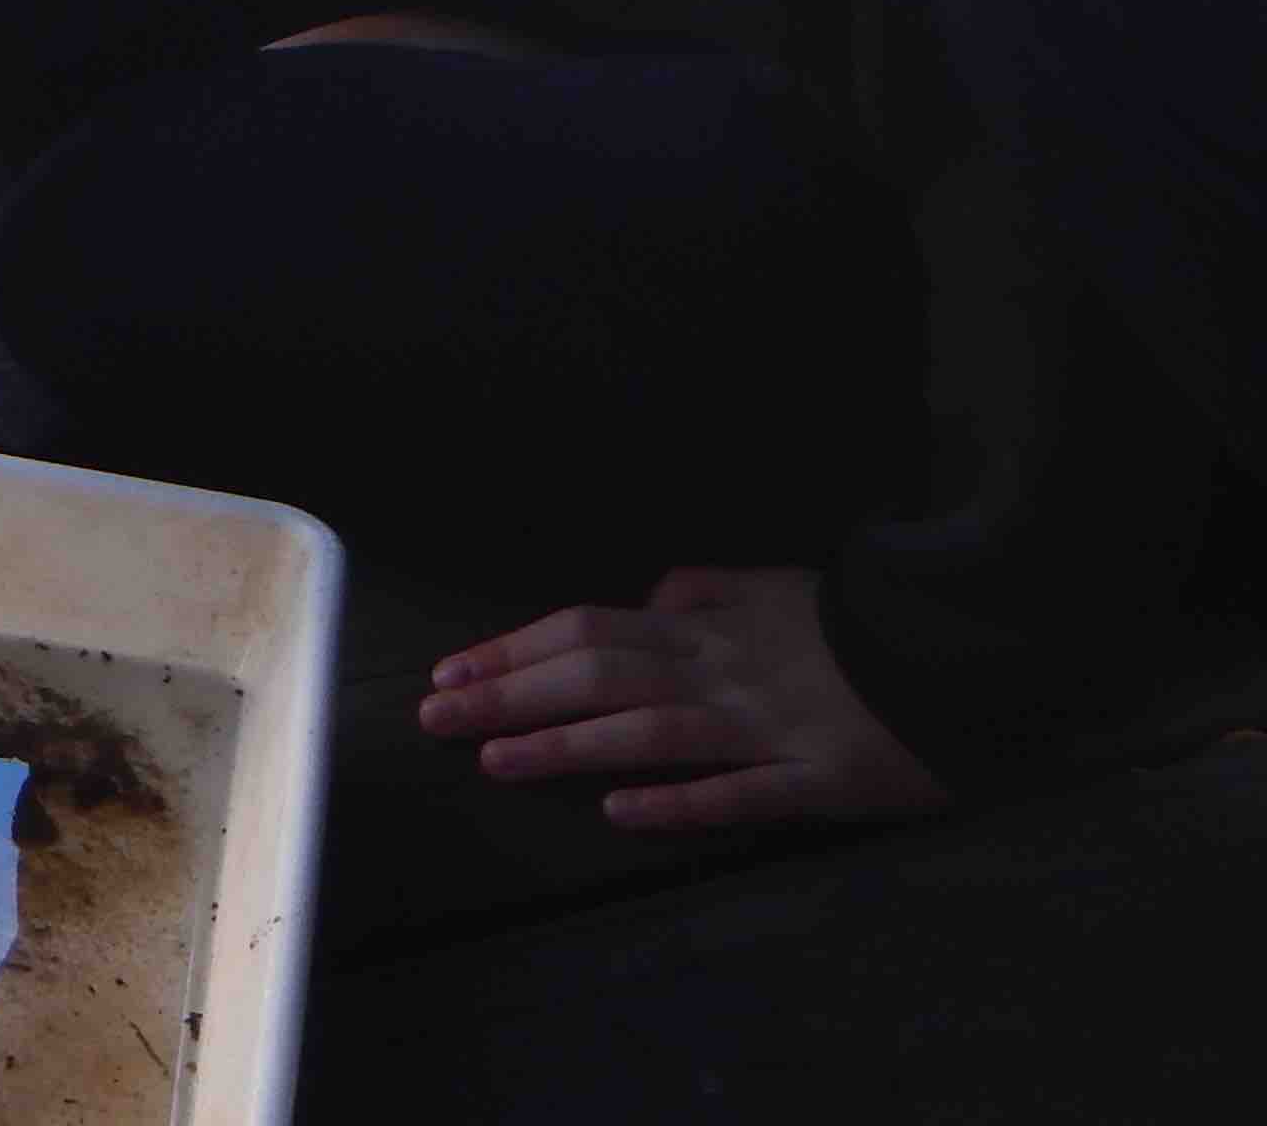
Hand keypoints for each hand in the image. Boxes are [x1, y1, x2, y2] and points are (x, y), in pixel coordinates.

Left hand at [419, 565, 948, 832]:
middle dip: (511, 695)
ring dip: (569, 745)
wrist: (962, 652)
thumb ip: (706, 588)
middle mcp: (724, 669)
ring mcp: (770, 725)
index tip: (449, 672)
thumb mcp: (777, 587)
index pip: (588, 629)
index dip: (515, 650)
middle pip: (600, 674)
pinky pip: (743, 791)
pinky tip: (622, 810)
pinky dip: (681, 800)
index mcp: (708, 625)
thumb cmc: (858, 628)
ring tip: (497, 761)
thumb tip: (643, 595)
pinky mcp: (821, 778)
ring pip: (652, 729)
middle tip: (436, 717)